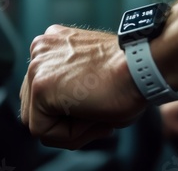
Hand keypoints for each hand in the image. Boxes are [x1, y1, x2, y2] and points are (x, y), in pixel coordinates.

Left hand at [20, 25, 146, 149]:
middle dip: (64, 120)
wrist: (142, 66)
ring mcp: (37, 66)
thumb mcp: (91, 75)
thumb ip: (70, 86)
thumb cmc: (130, 73)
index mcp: (53, 43)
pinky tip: (92, 118)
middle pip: (35, 105)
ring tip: (96, 118)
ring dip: (67, 128)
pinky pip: (42, 129)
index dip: (69, 111)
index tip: (97, 110)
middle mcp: (40, 49)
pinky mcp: (41, 85)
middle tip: (98, 119)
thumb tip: (65, 113)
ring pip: (38, 120)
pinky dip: (68, 135)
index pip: (43, 92)